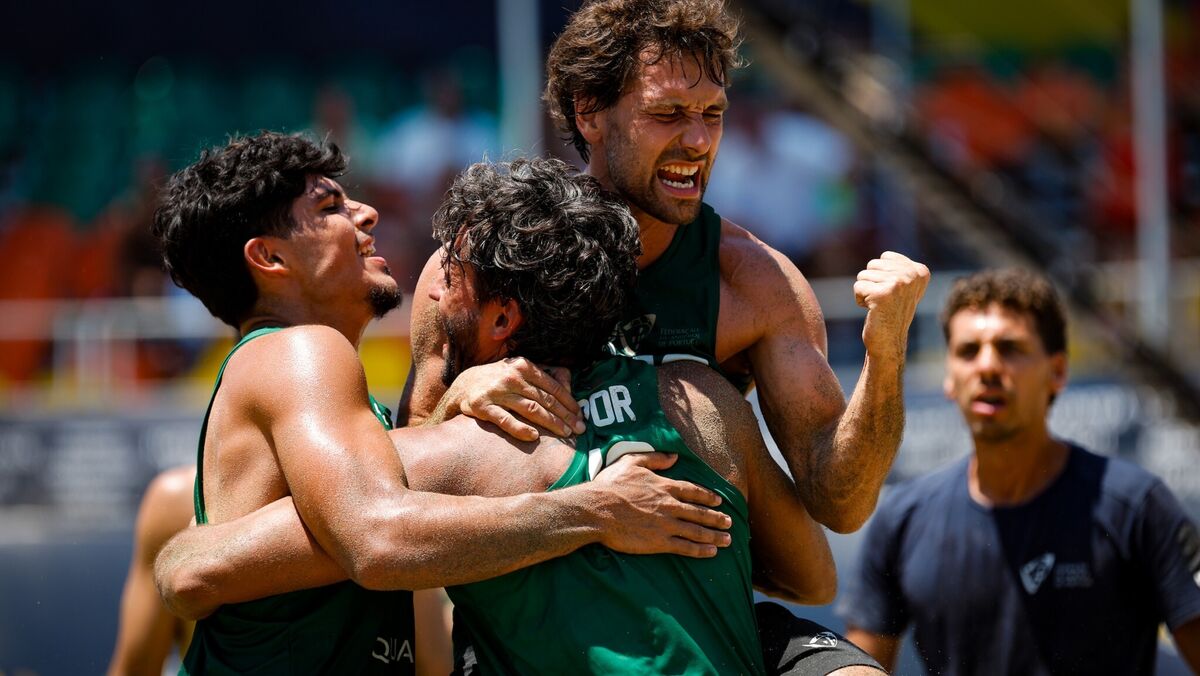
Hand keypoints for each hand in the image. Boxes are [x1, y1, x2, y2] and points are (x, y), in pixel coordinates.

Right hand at [445, 357, 584, 440]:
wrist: (463, 386)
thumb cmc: (499, 379)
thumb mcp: (518, 369)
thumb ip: (542, 374)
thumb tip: (570, 384)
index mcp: (523, 365)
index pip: (552, 386)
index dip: (569, 402)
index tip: (581, 415)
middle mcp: (511, 377)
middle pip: (545, 399)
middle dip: (565, 415)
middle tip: (580, 429)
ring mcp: (497, 392)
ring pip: (531, 409)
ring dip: (551, 423)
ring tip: (565, 434)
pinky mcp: (483, 407)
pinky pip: (506, 420)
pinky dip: (521, 429)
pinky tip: (534, 436)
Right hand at [586, 452, 732, 557]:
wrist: (596, 510)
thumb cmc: (610, 486)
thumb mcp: (631, 462)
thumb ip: (654, 458)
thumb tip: (674, 456)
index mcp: (664, 486)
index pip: (693, 491)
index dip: (708, 496)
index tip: (719, 501)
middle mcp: (670, 505)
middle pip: (700, 512)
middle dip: (717, 518)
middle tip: (730, 522)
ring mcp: (666, 524)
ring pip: (697, 531)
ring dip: (715, 535)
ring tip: (728, 539)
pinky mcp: (659, 542)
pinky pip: (685, 546)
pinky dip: (701, 550)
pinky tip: (712, 552)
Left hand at [854, 251, 929, 359]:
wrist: (889, 342)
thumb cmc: (891, 313)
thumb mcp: (902, 287)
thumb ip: (898, 268)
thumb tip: (885, 256)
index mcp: (920, 271)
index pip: (886, 257)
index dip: (882, 275)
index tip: (892, 293)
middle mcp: (912, 276)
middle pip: (873, 264)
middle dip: (872, 282)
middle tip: (884, 301)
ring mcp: (899, 284)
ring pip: (863, 275)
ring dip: (866, 291)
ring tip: (879, 306)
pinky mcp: (883, 294)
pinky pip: (858, 287)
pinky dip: (860, 299)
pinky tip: (872, 310)